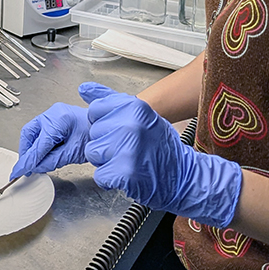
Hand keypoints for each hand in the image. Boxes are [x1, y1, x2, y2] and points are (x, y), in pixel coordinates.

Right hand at [9, 102, 90, 178]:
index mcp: (59, 120)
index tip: (19, 171)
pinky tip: (40, 154)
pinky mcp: (54, 118)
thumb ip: (52, 161)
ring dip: (30, 148)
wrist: (103, 128)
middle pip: (29, 133)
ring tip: (32, 163)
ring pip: (32, 131)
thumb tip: (36, 167)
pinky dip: (37, 143)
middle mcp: (53, 113)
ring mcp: (53, 114)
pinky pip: (39, 131)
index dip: (27, 160)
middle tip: (25, 168)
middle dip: (26, 151)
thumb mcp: (73, 153)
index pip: (38, 144)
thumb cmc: (93, 136)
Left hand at [80, 82, 241, 227]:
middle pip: (93, 134)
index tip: (121, 130)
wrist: (184, 176)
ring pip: (93, 153)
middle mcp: (131, 124)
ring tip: (127, 161)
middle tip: (128, 148)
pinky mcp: (126, 173)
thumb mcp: (139, 113)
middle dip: (105, 144)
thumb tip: (84, 89)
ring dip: (106, 162)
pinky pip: (100, 176)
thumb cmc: (160, 145)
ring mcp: (128, 148)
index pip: (94, 110)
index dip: (105, 124)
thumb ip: (110, 99)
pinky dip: (110, 180)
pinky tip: (127, 175)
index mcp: (134, 106)